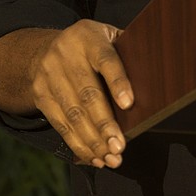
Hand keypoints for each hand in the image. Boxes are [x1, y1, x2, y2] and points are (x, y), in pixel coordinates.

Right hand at [27, 21, 131, 167]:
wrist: (46, 49)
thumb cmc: (91, 47)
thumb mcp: (109, 38)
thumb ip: (128, 53)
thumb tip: (154, 81)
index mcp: (88, 38)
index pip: (105, 60)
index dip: (118, 82)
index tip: (129, 104)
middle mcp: (65, 55)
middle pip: (87, 94)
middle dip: (104, 124)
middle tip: (119, 146)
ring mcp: (49, 76)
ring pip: (72, 114)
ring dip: (93, 140)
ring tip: (111, 157)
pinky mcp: (41, 96)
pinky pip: (60, 124)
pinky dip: (78, 144)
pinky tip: (94, 156)